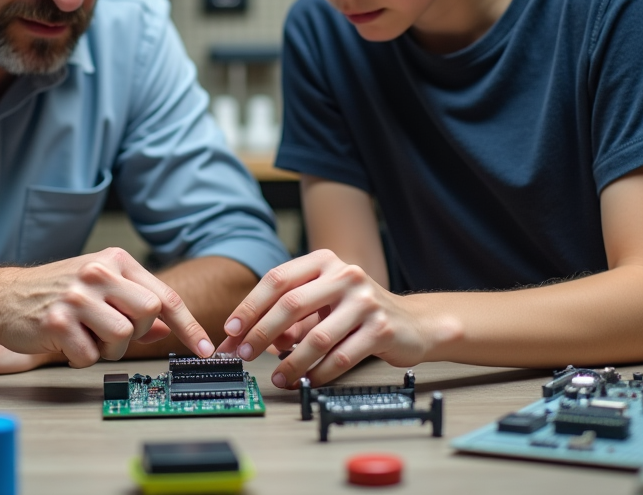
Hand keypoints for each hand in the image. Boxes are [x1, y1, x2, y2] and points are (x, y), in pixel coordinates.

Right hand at [0, 247, 215, 367]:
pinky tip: (65, 342)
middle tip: (112, 334)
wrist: (1, 297)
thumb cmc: (53, 293)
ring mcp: (78, 296)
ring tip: (86, 337)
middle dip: (138, 333)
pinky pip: (90, 356)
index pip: (164, 295)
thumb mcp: (98, 287)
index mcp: (114, 260)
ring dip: (108, 349)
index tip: (206, 349)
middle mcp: (98, 272)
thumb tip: (166, 328)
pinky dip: (81, 358)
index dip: (189, 326)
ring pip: (123, 337)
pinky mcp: (57, 321)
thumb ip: (133, 303)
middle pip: (150, 313)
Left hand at [218, 250, 429, 387]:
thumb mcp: (321, 303)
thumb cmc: (356, 311)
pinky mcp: (381, 328)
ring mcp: (364, 301)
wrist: (412, 323)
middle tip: (244, 354)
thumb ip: (289, 316)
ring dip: (291, 362)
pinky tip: (307, 381)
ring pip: (316, 337)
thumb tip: (250, 338)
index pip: (277, 280)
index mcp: (323, 261)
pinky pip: (341, 357)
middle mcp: (344, 274)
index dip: (250, 306)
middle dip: (261, 333)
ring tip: (277, 377)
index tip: (230, 330)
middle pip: (291, 304)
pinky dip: (319, 373)